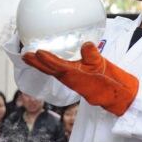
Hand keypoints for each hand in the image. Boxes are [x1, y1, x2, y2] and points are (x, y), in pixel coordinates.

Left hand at [23, 42, 138, 115]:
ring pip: (53, 72)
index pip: (58, 66)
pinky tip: (49, 61)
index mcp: (76, 76)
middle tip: (24, 55)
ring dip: (41, 65)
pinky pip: (60, 72)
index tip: (37, 52)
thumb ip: (94, 56)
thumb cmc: (111, 82)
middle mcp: (70, 79)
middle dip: (36, 63)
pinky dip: (51, 66)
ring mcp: (72, 81)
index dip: (47, 60)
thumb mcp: (104, 66)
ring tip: (30, 57)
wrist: (118, 96)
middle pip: (50, 70)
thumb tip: (86, 44)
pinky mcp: (75, 80)